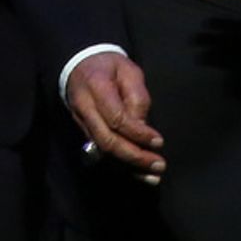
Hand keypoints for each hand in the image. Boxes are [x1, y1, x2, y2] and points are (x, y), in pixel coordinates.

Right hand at [66, 52, 164, 182]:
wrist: (80, 66)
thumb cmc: (110, 66)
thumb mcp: (129, 70)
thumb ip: (137, 97)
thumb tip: (143, 127)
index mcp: (96, 89)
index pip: (116, 118)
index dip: (138, 133)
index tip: (158, 142)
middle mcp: (84, 110)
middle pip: (108, 140)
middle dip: (134, 156)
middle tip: (158, 165)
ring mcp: (81, 123)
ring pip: (103, 150)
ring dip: (128, 166)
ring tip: (153, 177)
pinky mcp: (84, 132)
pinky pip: (102, 150)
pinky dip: (120, 163)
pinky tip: (138, 173)